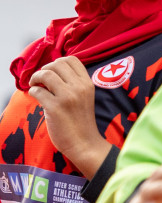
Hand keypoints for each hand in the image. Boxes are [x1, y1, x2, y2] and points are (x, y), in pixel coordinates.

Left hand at [29, 56, 110, 177]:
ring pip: (46, 74)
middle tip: (41, 80)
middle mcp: (79, 88)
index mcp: (88, 84)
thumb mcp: (85, 98)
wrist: (84, 143)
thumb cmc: (81, 121)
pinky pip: (37, 91)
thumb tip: (52, 71)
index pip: (72, 59)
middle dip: (44, 69)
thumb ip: (74, 84)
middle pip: (57, 63)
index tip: (52, 72)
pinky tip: (37, 98)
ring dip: (35, 78)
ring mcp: (68, 97)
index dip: (57, 62)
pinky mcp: (55, 108)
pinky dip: (33, 92)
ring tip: (35, 85)